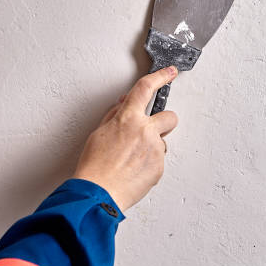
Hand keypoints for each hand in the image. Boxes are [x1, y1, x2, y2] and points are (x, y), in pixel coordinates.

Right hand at [73, 66, 178, 210]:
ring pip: (162, 142)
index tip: (169, 72)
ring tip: (131, 160)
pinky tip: (133, 171)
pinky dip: (149, 164)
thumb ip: (116, 114)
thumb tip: (125, 102)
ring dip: (152, 147)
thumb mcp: (100, 132)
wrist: (98, 193)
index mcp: (128, 118)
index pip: (145, 89)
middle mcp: (145, 130)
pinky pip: (158, 160)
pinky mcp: (159, 166)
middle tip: (151, 132)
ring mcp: (155, 149)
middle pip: (170, 117)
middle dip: (164, 122)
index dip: (160, 77)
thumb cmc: (94, 166)